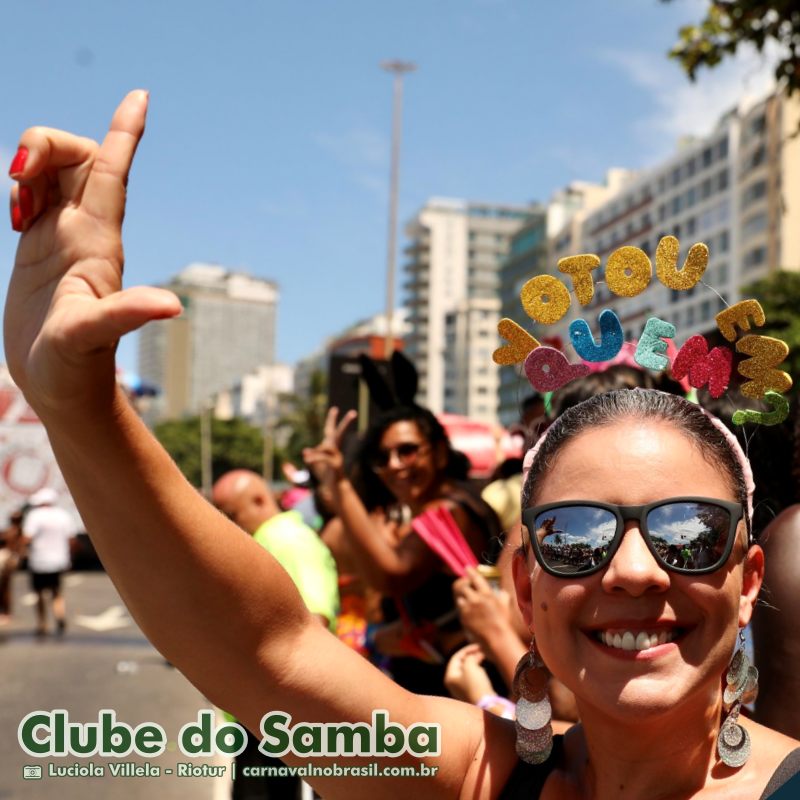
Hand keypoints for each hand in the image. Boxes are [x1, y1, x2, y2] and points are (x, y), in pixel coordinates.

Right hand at [4, 91, 181, 418]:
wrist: (59, 384)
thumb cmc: (75, 365)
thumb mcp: (93, 335)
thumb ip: (125, 314)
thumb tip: (173, 307)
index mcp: (99, 241)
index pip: (112, 172)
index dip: (124, 133)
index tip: (141, 96)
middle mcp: (85, 232)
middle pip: (77, 156)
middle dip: (46, 143)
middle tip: (21, 177)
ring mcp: (63, 237)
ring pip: (54, 170)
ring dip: (31, 162)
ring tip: (17, 201)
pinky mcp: (40, 248)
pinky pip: (35, 194)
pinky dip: (21, 184)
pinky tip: (15, 210)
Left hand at [302, 406, 356, 491]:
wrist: (334, 488)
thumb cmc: (325, 474)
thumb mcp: (314, 463)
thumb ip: (310, 455)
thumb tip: (305, 451)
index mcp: (331, 447)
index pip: (331, 430)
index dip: (331, 420)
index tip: (334, 408)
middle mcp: (336, 450)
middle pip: (340, 433)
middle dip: (346, 423)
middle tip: (354, 412)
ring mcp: (338, 457)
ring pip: (328, 448)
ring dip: (316, 453)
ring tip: (306, 458)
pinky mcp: (336, 466)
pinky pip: (325, 459)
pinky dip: (315, 458)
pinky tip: (307, 460)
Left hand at [444, 643, 493, 703]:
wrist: (486, 704)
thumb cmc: (476, 684)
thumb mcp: (470, 666)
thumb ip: (469, 657)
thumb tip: (472, 657)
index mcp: (450, 677)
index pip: (456, 658)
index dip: (466, 650)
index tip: (478, 646)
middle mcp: (453, 684)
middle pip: (461, 664)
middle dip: (471, 656)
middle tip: (482, 651)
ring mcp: (462, 689)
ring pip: (467, 670)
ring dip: (475, 662)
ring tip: (483, 658)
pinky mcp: (471, 693)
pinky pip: (472, 678)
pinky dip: (477, 671)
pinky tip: (483, 672)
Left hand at [453, 566, 512, 648]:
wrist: (496, 637)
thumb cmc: (503, 622)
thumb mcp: (506, 605)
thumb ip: (503, 595)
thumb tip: (501, 591)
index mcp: (486, 594)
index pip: (476, 578)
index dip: (471, 572)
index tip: (467, 568)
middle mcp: (475, 599)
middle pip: (465, 587)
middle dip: (466, 588)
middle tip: (469, 591)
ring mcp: (468, 608)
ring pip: (461, 599)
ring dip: (464, 600)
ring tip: (471, 605)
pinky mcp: (463, 617)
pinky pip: (461, 610)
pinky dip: (464, 610)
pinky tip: (471, 615)